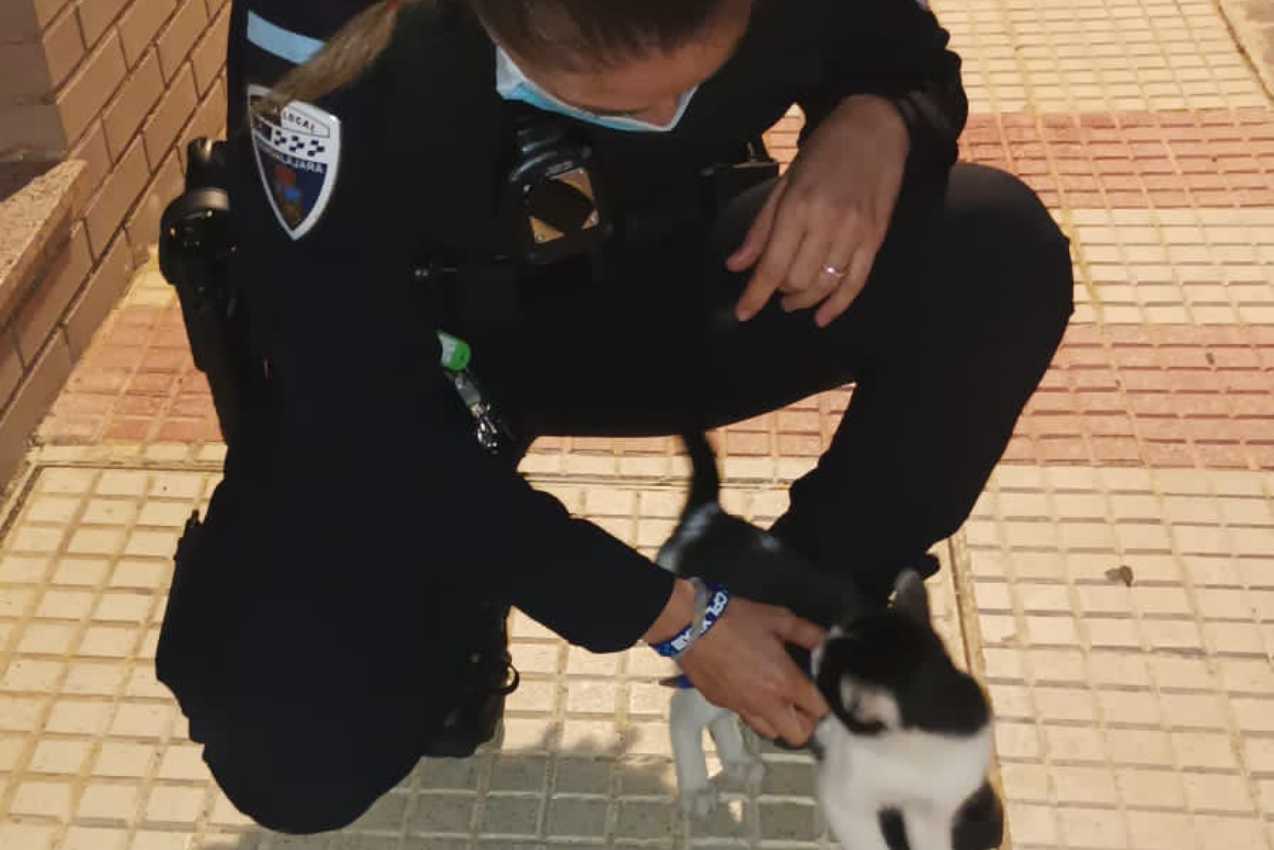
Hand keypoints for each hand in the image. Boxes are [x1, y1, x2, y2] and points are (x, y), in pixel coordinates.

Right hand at [678, 595, 829, 746]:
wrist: (692, 626)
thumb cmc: (734, 620)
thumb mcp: (778, 619)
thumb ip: (808, 633)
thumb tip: (827, 642)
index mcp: (784, 682)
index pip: (819, 710)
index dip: (825, 701)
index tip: (821, 691)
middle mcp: (766, 703)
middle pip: (799, 735)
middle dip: (807, 722)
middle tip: (803, 701)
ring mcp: (743, 708)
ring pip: (772, 733)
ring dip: (781, 721)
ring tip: (778, 699)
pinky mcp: (723, 705)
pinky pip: (746, 718)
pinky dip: (755, 711)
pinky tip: (751, 689)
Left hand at [729, 95, 909, 327]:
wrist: (875, 129)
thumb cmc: (823, 152)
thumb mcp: (784, 183)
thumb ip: (761, 229)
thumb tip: (736, 266)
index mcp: (798, 207)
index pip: (772, 265)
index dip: (755, 295)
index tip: (742, 313)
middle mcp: (827, 223)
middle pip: (797, 280)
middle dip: (780, 292)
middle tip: (774, 288)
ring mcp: (855, 232)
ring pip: (825, 285)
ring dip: (804, 300)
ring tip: (793, 300)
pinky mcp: (876, 238)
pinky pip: (856, 282)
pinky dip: (838, 305)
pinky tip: (823, 317)